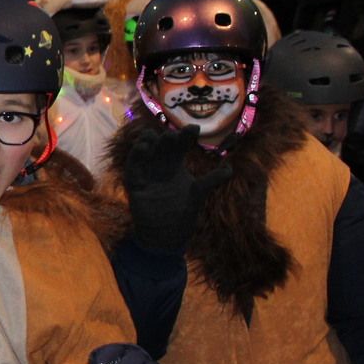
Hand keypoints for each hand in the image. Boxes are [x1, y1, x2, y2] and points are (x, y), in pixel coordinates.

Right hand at [123, 125, 230, 253]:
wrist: (165, 235)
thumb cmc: (182, 213)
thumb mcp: (199, 193)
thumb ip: (212, 179)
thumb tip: (230, 168)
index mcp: (175, 165)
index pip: (180, 145)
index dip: (185, 136)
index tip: (194, 129)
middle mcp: (160, 165)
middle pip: (162, 145)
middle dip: (167, 138)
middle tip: (173, 135)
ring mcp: (147, 173)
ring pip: (145, 150)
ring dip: (147, 141)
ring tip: (152, 136)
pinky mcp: (135, 183)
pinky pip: (132, 166)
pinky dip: (135, 155)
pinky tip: (142, 147)